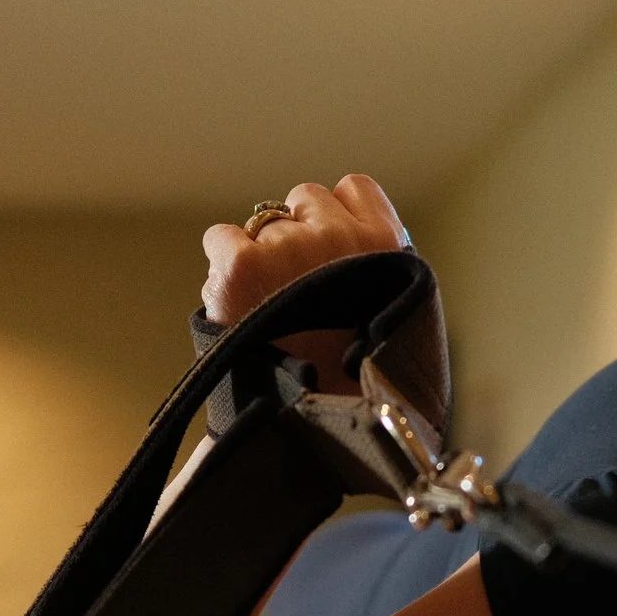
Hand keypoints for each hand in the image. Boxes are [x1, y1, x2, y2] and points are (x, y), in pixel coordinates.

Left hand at [200, 173, 409, 391]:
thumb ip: (378, 266)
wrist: (312, 427)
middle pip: (306, 198)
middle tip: (299, 292)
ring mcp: (288, 247)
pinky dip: (223, 267)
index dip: (338, 214)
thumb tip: (355, 229)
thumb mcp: (395, 317)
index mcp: (385, 247)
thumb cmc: (357, 382)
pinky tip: (241, 306)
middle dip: (299, 233)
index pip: (354, 188)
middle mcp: (339, 238)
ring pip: (263, 220)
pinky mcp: (241, 265)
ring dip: (263, 254)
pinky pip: (221, 238)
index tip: (331, 253)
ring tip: (272, 311)